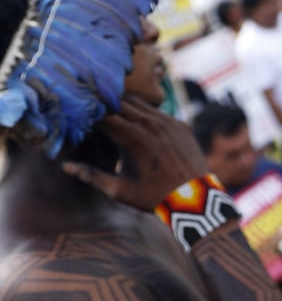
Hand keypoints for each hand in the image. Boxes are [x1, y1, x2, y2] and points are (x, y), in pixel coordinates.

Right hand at [62, 98, 209, 210]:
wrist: (196, 198)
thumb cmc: (153, 197)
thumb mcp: (119, 190)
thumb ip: (91, 176)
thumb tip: (66, 166)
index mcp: (132, 137)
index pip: (103, 113)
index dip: (90, 113)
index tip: (81, 118)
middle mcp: (150, 124)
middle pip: (119, 102)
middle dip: (105, 105)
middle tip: (94, 113)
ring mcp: (168, 122)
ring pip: (139, 102)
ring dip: (124, 106)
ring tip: (113, 116)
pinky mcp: (181, 124)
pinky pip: (157, 110)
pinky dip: (144, 113)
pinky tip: (137, 123)